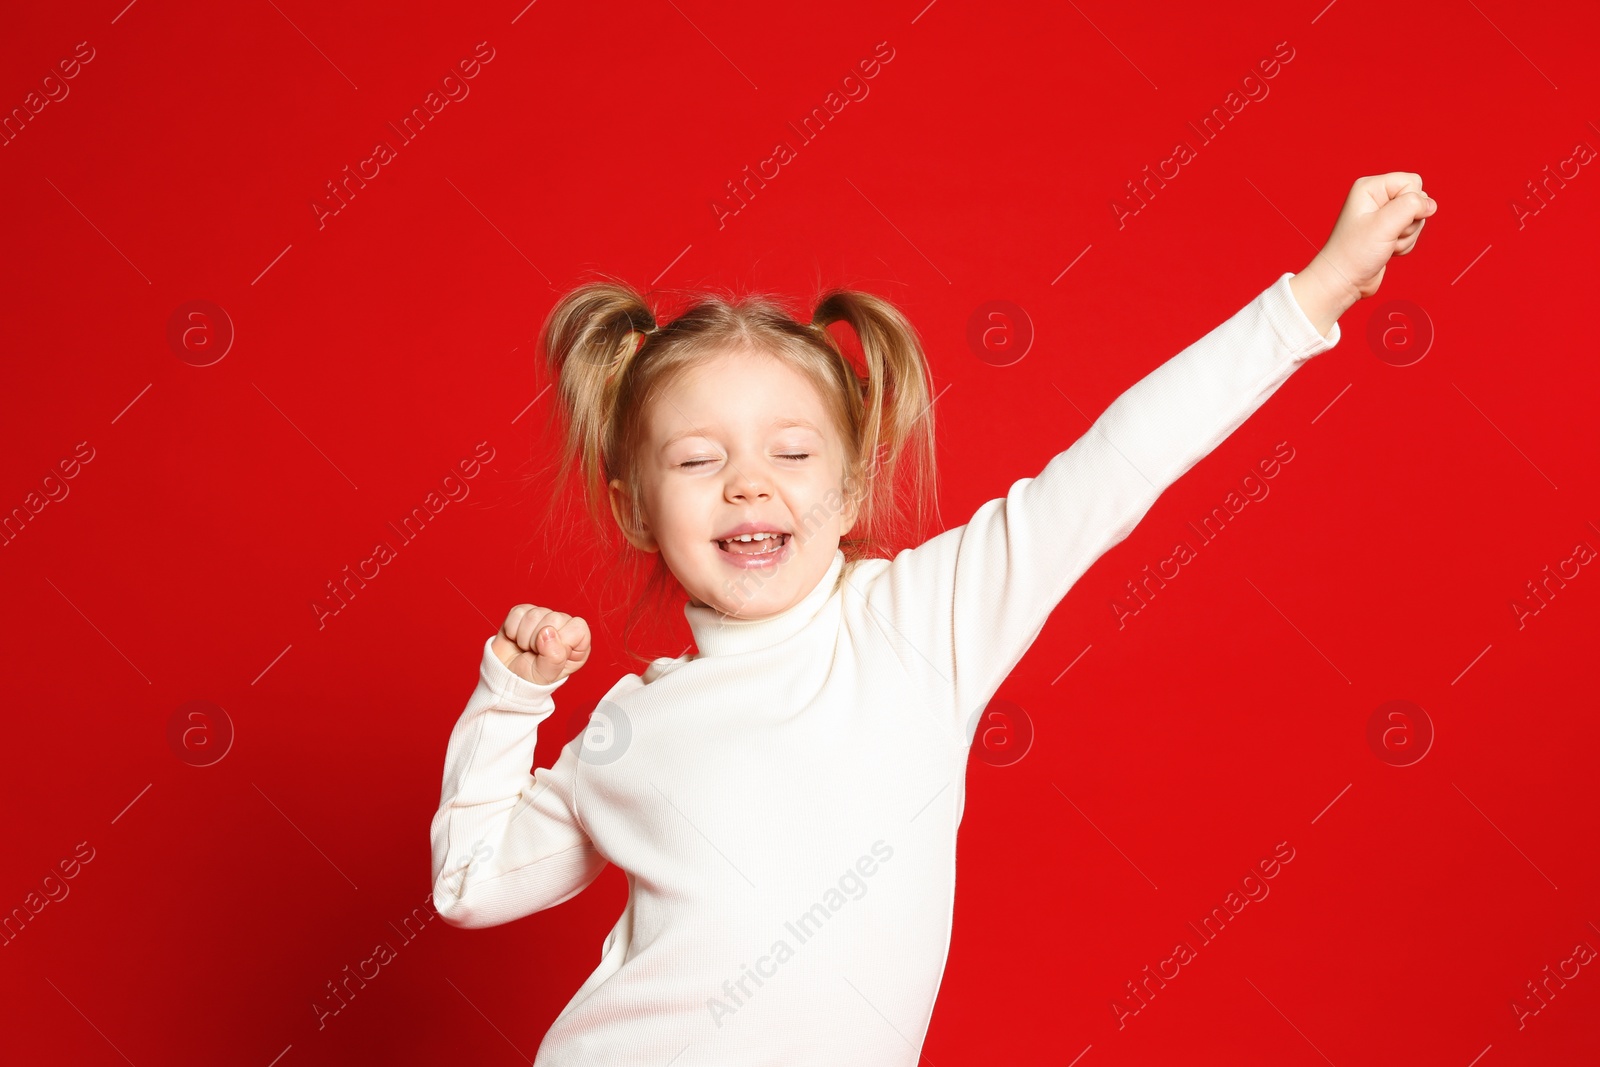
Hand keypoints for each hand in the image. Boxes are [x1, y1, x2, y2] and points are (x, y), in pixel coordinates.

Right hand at [492, 604, 591, 684]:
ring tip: (526, 648)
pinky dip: (512, 629)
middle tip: (535, 654)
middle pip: (554, 618)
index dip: (561, 641)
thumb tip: (549, 631)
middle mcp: (564, 626)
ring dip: (524, 637)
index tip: (550, 656)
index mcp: (578, 642)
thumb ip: (554, 657)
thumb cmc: (530, 677)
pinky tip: (516, 639)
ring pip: (535, 614)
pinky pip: (518, 612)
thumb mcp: (547, 675)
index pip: (578, 628)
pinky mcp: (525, 612)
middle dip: (538, 641)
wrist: (505, 675)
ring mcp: (544, 617)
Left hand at [1292, 172, 1437, 333]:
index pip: (1412, 181)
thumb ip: (1412, 206)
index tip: (1392, 221)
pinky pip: (1412, 232)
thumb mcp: (1385, 224)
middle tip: (1388, 235)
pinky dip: (1404, 244)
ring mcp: (1383, 215)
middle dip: (1410, 222)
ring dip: (1406, 236)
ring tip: (1385, 245)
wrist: (1344, 281)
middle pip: (1418, 200)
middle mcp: (1377, 198)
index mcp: (1370, 187)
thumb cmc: (1355, 253)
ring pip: (1417, 218)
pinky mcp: (1389, 231)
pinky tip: (1387, 251)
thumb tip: (1431, 204)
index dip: (1411, 202)